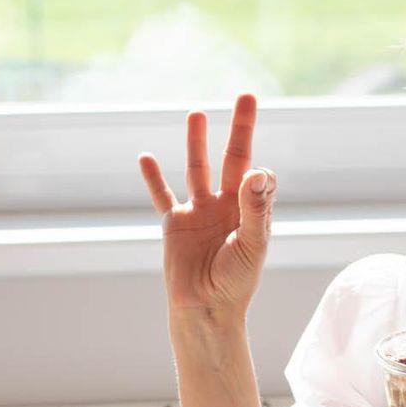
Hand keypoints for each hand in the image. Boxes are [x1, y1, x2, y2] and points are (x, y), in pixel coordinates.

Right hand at [139, 94, 272, 318]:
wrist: (206, 310)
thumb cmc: (236, 283)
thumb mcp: (252, 244)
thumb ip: (255, 208)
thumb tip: (258, 170)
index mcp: (251, 212)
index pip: (260, 178)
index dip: (260, 173)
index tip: (255, 178)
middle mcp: (227, 207)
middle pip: (234, 158)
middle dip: (240, 129)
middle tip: (246, 96)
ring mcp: (199, 213)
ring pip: (197, 169)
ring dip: (197, 141)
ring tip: (197, 113)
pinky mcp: (175, 224)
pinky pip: (162, 196)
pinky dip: (153, 179)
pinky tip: (146, 158)